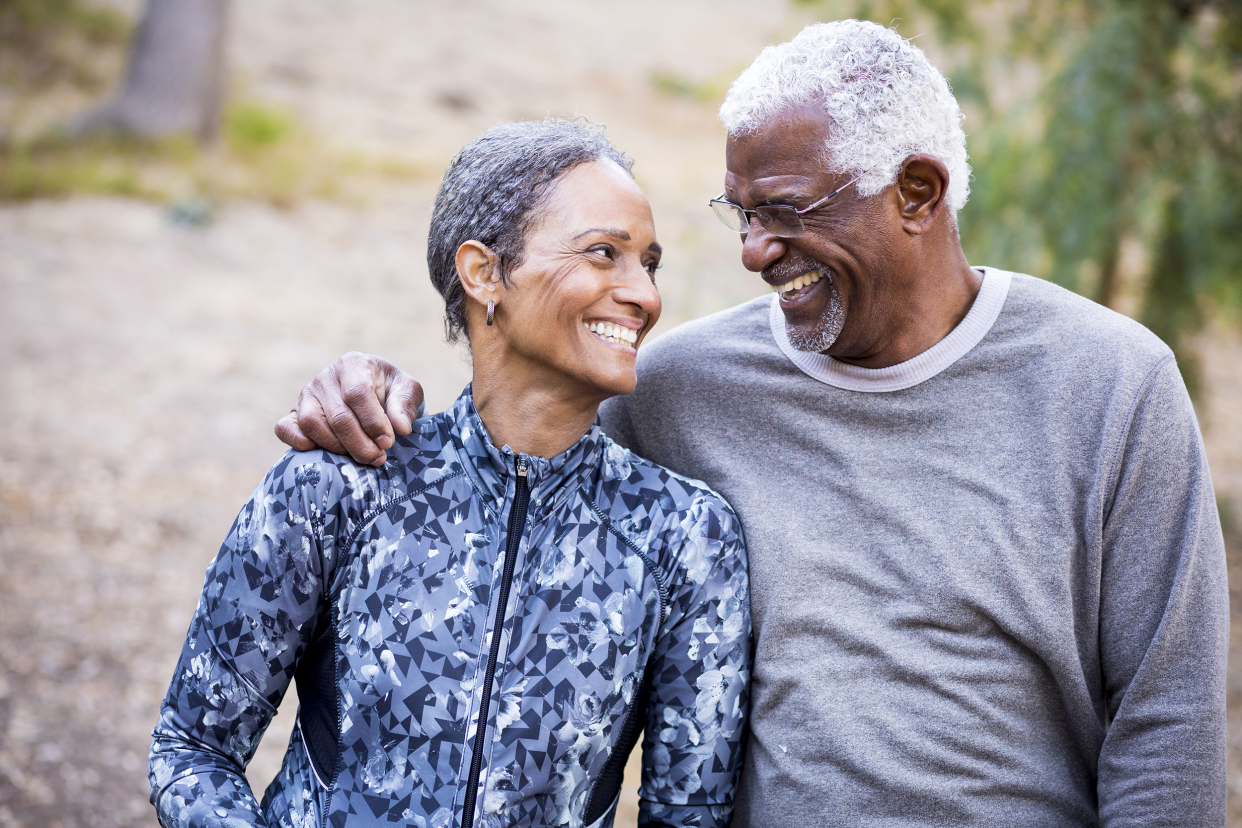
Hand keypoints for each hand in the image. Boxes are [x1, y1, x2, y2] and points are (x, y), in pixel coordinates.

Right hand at [275, 352, 423, 466]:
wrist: (373, 395)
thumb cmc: (391, 392)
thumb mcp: (407, 391)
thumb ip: (405, 406)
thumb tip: (401, 428)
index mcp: (354, 364)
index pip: (357, 393)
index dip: (373, 422)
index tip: (388, 442)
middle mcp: (326, 377)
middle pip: (338, 416)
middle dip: (361, 444)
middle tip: (378, 458)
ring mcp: (306, 395)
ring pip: (312, 424)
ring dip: (338, 448)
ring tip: (361, 456)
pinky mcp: (293, 413)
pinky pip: (285, 429)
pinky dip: (301, 444)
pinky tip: (328, 454)